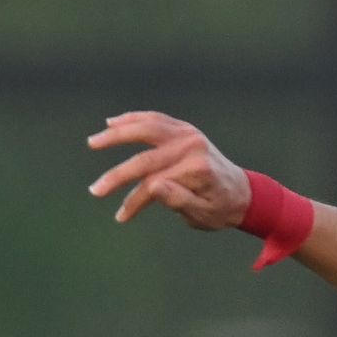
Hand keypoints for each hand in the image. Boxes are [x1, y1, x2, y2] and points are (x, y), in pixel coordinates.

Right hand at [87, 111, 252, 230]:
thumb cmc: (221, 209)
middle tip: (95, 190)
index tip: (122, 217)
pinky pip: (155, 119)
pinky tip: (113, 122)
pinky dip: (133, 119)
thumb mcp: (204, 214)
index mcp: (197, 170)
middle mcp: (192, 147)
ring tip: (94, 141)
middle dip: (117, 176)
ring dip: (117, 135)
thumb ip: (179, 201)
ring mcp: (189, 134)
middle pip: (145, 159)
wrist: (242, 193)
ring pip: (146, 129)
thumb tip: (153, 186)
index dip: (135, 202)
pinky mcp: (186, 129)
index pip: (154, 185)